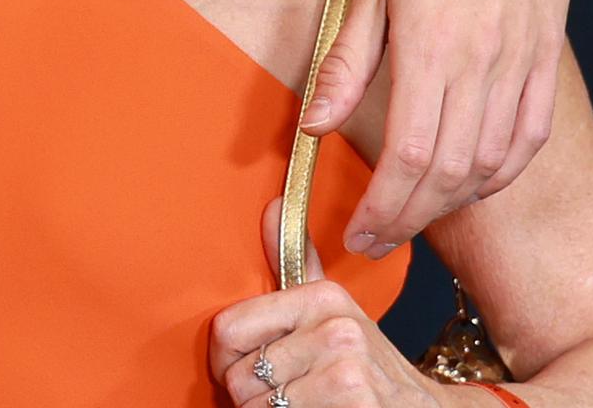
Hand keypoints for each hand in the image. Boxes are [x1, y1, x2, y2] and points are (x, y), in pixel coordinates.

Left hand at [208, 202, 453, 405]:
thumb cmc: (369, 366)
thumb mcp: (334, 312)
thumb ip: (297, 264)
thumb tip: (274, 205)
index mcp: (321, 297)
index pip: (227, 329)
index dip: (224, 360)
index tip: (241, 369)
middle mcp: (335, 327)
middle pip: (240, 376)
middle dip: (251, 397)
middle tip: (280, 397)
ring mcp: (347, 369)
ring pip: (258, 407)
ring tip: (299, 407)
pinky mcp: (355, 403)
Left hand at [301, 0, 569, 255]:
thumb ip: (345, 62)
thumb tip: (314, 127)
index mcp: (432, 43)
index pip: (410, 154)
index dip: (384, 206)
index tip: (357, 232)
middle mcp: (484, 61)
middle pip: (450, 171)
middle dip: (410, 218)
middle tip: (377, 241)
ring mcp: (523, 62)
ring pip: (493, 162)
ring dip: (453, 202)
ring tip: (414, 215)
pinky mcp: (547, 58)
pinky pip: (530, 137)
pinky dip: (500, 172)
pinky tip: (469, 182)